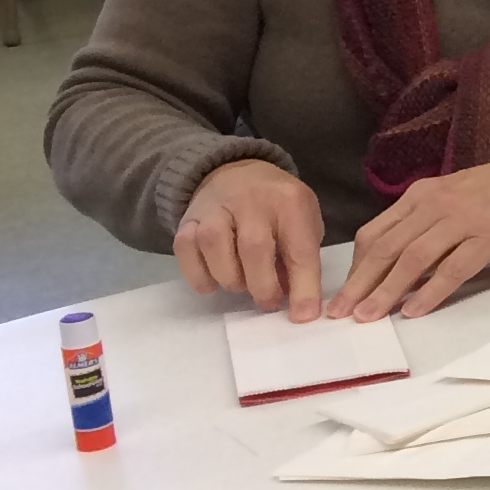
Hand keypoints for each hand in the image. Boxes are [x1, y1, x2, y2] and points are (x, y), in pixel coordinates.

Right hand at [175, 158, 324, 320]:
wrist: (236, 172)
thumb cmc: (278, 206)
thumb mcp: (303, 221)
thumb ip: (301, 258)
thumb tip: (296, 302)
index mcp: (289, 201)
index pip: (300, 249)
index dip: (303, 287)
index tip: (303, 316)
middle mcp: (251, 201)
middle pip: (254, 248)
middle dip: (262, 286)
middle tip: (268, 302)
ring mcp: (215, 208)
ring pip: (214, 246)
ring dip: (230, 278)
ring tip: (241, 284)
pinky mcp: (188, 219)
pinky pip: (185, 249)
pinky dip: (198, 274)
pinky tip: (212, 283)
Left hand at [333, 151, 489, 321]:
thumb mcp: (451, 198)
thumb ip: (424, 224)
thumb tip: (398, 264)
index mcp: (420, 196)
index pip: (375, 233)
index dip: (355, 267)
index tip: (344, 293)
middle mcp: (434, 206)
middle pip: (386, 248)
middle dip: (359, 284)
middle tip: (340, 313)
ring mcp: (462, 221)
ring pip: (412, 260)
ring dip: (386, 291)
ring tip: (369, 317)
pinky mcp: (488, 238)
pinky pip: (452, 269)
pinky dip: (430, 292)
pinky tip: (414, 311)